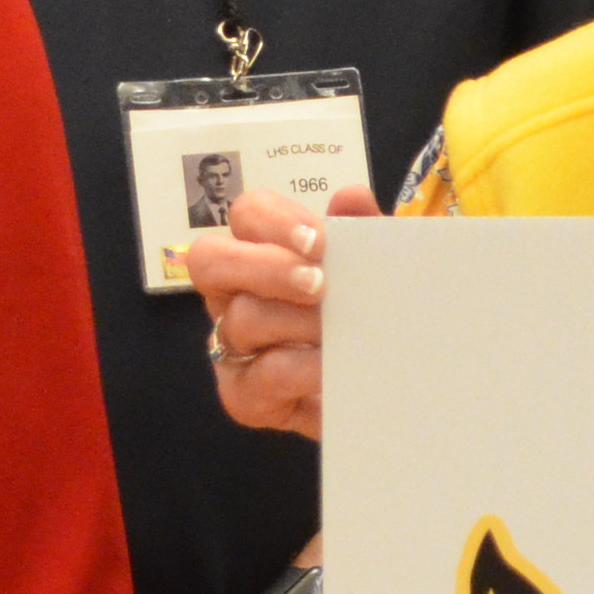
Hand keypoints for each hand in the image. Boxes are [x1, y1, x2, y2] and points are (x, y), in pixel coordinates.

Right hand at [180, 185, 364, 439]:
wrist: (383, 392)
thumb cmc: (366, 321)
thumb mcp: (373, 272)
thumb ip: (363, 234)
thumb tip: (351, 197)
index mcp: (260, 252)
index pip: (248, 215)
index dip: (276, 221)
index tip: (320, 241)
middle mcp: (232, 295)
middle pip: (210, 259)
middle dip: (267, 267)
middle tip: (319, 284)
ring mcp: (230, 347)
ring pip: (242, 319)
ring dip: (299, 321)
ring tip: (340, 330)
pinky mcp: (243, 396)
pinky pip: (265, 374)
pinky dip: (305, 367)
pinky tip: (333, 368)